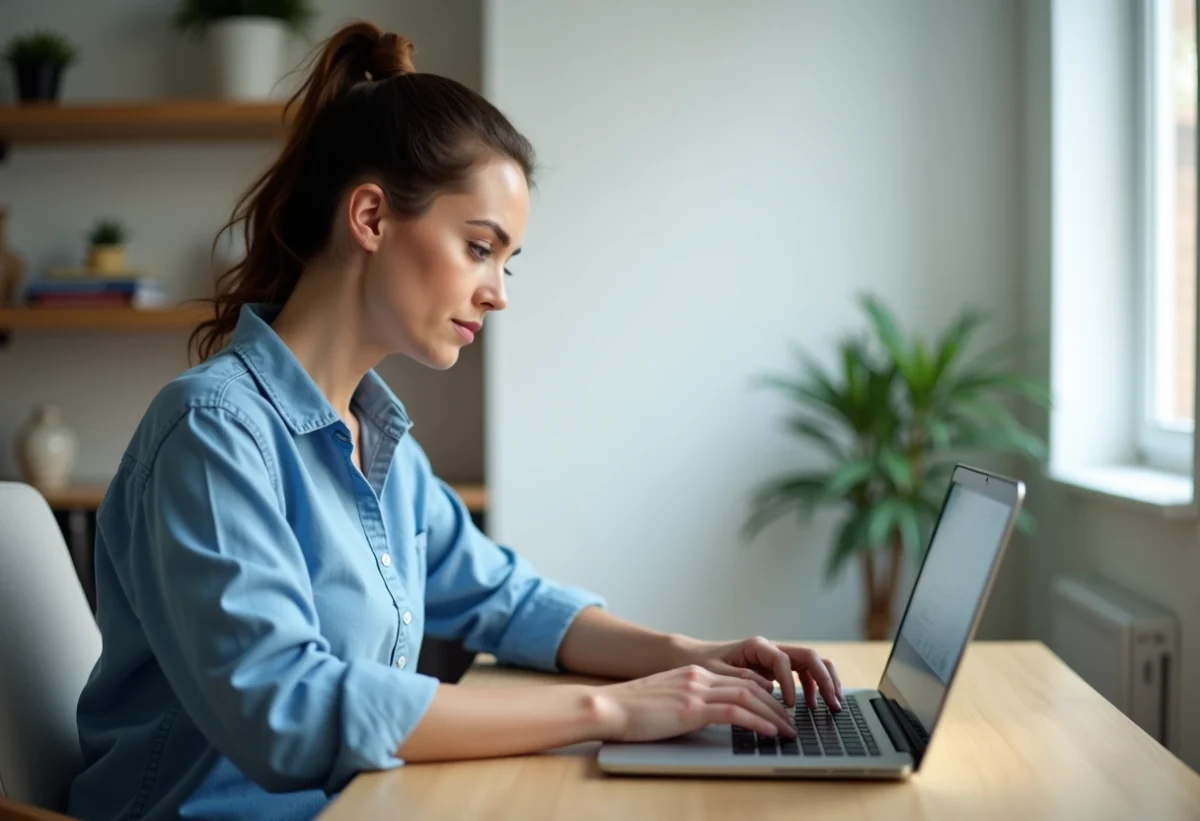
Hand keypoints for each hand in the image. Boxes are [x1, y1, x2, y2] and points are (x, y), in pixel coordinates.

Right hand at [592, 665, 797, 741]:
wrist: (608, 706)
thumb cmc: (631, 710)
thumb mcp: (666, 700)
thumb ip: (687, 701)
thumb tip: (703, 716)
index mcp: (693, 673)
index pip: (739, 679)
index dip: (764, 693)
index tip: (778, 708)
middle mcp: (699, 676)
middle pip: (751, 686)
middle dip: (776, 704)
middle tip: (792, 722)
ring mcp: (696, 690)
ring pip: (749, 697)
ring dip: (774, 714)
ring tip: (788, 730)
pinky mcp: (692, 708)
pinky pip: (735, 712)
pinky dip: (757, 721)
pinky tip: (769, 731)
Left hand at [670, 636, 843, 710]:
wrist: (690, 657)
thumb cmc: (701, 663)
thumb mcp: (717, 674)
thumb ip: (742, 679)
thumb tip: (769, 689)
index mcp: (757, 646)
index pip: (784, 662)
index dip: (791, 684)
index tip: (790, 706)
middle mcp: (771, 648)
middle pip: (809, 657)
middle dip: (825, 679)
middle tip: (834, 704)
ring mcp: (775, 657)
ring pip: (811, 662)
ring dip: (825, 681)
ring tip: (833, 705)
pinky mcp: (775, 667)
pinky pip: (802, 673)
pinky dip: (812, 686)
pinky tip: (812, 705)